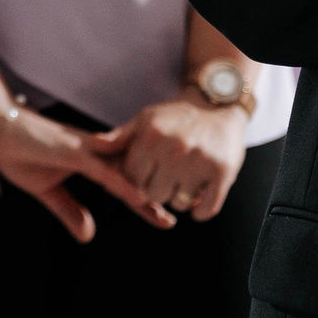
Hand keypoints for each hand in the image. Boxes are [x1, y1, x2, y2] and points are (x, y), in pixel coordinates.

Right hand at [0, 106, 175, 242]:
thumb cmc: (21, 152)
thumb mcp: (47, 192)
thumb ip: (69, 211)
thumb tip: (89, 236)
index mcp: (90, 162)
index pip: (123, 184)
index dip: (143, 202)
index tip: (163, 218)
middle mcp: (95, 154)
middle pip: (132, 176)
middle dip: (153, 197)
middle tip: (175, 217)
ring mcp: (85, 151)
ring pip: (123, 171)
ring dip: (143, 190)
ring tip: (164, 209)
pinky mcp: (72, 151)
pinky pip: (101, 168)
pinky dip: (119, 181)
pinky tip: (135, 193)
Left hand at [94, 97, 247, 221]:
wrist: (219, 106)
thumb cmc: (177, 116)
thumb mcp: (147, 119)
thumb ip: (121, 136)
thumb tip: (95, 143)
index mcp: (152, 136)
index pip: (132, 178)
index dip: (137, 180)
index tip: (148, 175)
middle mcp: (174, 149)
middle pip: (154, 195)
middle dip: (159, 190)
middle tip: (168, 179)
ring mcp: (200, 161)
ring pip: (179, 204)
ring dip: (181, 199)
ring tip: (185, 182)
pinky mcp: (223, 173)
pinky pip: (205, 210)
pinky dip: (200, 211)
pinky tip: (198, 198)